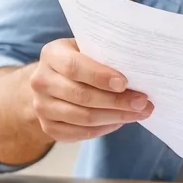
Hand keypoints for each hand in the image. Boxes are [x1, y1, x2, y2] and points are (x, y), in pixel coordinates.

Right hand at [27, 38, 152, 142]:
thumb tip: (138, 72)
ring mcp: (42, 106)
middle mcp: (41, 81)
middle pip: (82, 96)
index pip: (74, 67)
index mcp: (51, 54)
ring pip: (83, 117)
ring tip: (138, 113)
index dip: (100, 76)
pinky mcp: (48, 127)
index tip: (125, 83)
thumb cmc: (79, 60)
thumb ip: (104, 56)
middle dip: (116, 101)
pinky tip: (119, 121)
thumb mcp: (86, 49)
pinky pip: (80, 133)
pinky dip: (103, 129)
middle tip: (142, 102)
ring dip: (115, 117)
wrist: (51, 80)